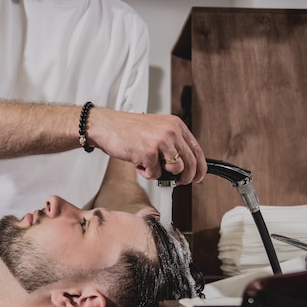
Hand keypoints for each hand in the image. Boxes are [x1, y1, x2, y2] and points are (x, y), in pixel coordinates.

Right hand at [88, 109, 206, 184]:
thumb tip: (185, 166)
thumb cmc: (129, 130)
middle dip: (186, 177)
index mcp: (176, 125)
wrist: (107, 126)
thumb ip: (172, 143)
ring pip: (176, 170)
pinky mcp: (149, 152)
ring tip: (150, 166)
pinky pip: (156, 174)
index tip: (198, 177)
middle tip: (179, 182)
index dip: (200, 167)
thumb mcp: (157, 129)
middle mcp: (171, 131)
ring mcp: (161, 142)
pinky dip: (147, 173)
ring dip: (163, 174)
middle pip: (191, 163)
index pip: (196, 150)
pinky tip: (138, 163)